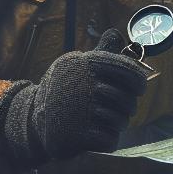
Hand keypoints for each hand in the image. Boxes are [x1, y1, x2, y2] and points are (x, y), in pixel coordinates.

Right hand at [0, 29, 147, 167]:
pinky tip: (97, 135)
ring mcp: (77, 108)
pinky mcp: (75, 133)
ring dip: (117, 124)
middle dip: (128, 107)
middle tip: (123, 109)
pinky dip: (107, 140)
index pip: (125, 69)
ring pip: (120, 120)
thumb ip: (100, 53)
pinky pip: (109, 139)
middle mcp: (80, 83)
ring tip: (106, 121)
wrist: (32, 120)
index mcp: (82, 63)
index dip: (138, 80)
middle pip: (127, 98)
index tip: (140, 88)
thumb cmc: (65, 92)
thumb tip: (116, 34)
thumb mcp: (77, 67)